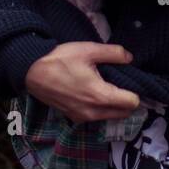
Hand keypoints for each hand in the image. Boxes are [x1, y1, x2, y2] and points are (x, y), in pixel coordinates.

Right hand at [23, 42, 139, 123]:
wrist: (32, 72)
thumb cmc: (61, 59)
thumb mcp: (89, 50)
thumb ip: (113, 53)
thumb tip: (130, 58)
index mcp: (100, 96)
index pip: (132, 102)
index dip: (135, 90)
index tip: (130, 80)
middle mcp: (93, 112)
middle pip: (124, 113)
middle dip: (127, 100)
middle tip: (121, 83)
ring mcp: (83, 118)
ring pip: (110, 116)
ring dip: (114, 106)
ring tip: (107, 86)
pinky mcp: (74, 118)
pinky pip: (97, 117)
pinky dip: (101, 109)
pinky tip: (93, 93)